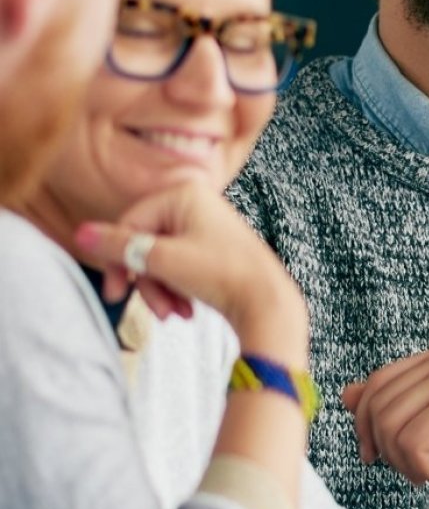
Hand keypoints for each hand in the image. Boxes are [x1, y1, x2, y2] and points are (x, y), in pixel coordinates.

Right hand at [72, 183, 307, 364]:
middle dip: (146, 281)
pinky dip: (177, 290)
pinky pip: (179, 266)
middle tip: (154, 310)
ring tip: (175, 315)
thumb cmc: (221, 275)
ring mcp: (206, 225)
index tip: (116, 293)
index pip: (130, 223)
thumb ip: (119, 247)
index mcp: (184, 193)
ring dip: (161, 290)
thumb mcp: (163, 261)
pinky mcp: (212, 247)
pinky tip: (187, 310)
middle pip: (145, 243)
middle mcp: (196, 203)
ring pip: (160, 258)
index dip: (118, 261)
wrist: (268, 303)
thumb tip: (81, 233)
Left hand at [341, 342, 428, 508]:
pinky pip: (412, 442)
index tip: (376, 457)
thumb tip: (347, 393)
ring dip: (409, 461)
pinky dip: (427, 467)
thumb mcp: (428, 433)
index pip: (375, 385)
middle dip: (388, 449)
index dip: (365, 426)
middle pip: (375, 405)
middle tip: (423, 468)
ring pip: (390, 425)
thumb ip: (392, 409)